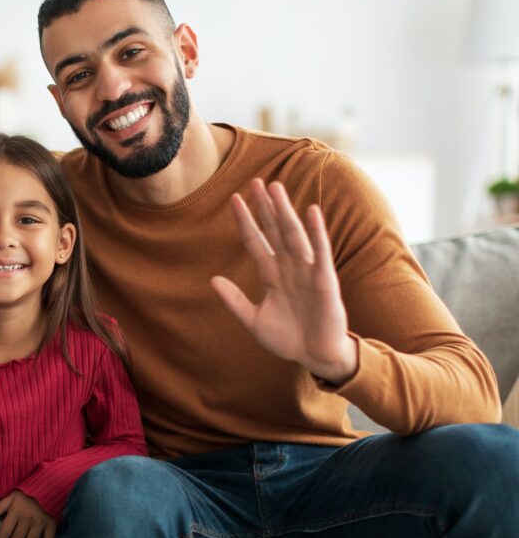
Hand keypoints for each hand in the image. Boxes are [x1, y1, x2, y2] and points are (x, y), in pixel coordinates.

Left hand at [210, 180, 357, 384]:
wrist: (314, 356)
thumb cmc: (286, 338)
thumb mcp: (254, 321)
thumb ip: (234, 301)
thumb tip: (212, 280)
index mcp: (270, 275)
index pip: (255, 241)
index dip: (245, 221)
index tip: (234, 199)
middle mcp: (288, 267)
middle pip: (274, 230)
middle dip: (264, 207)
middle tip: (255, 181)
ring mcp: (307, 271)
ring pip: (293, 234)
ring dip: (285, 211)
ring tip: (275, 187)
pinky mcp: (325, 279)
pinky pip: (321, 251)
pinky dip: (316, 231)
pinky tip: (311, 211)